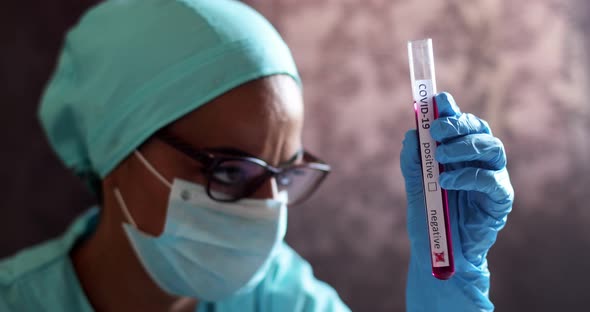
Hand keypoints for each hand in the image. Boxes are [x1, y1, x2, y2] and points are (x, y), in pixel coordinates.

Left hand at [401, 92, 512, 311]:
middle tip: (436, 130)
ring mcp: (493, 178)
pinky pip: (493, 180)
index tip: (438, 99)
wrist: (438, 252)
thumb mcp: (416, 186)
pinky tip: (448, 181)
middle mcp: (479, 161)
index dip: (451, 109)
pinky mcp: (500, 199)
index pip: (460, 124)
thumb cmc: (429, 216)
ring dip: (465, 147)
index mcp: (459, 153)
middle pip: (480, 129)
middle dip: (458, 124)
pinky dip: (470, 176)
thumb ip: (414, 161)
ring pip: (492, 147)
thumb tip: (411, 134)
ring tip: (440, 157)